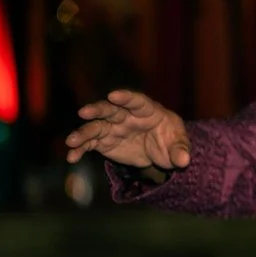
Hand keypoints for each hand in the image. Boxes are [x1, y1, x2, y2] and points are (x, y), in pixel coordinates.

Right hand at [64, 89, 190, 170]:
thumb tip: (184, 161)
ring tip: (71, 141)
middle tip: (83, 112)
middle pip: (110, 110)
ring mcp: (113, 128)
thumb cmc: (171, 141)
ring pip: (95, 127)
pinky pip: (90, 145)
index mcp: (147, 111)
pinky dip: (80, 150)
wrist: (160, 152)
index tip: (114, 95)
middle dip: (97, 110)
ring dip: (83, 133)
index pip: (136, 101)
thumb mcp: (180, 145)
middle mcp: (126, 116)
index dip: (126, 97)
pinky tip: (72, 157)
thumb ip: (180, 150)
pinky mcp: (105, 142)